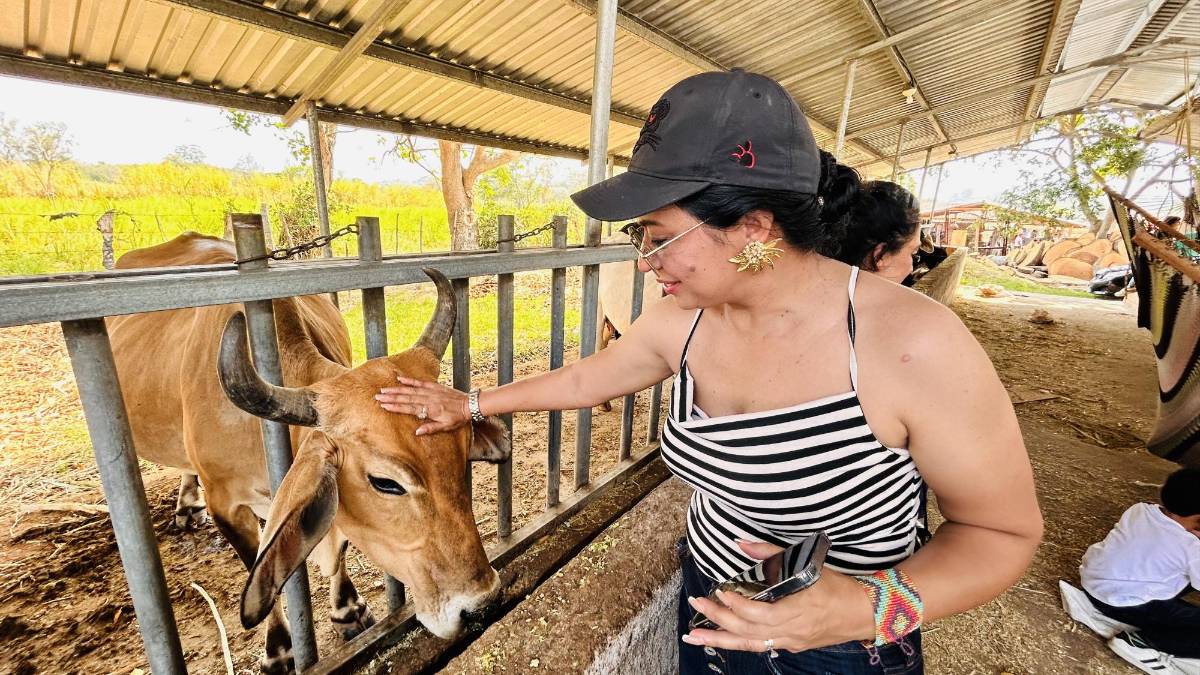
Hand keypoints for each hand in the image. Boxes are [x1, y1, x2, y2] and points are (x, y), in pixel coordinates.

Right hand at [375, 376, 469, 434]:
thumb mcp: (446, 427)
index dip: (396, 407)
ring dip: (396, 390)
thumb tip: (416, 432)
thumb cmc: (458, 418)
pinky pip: (420, 383)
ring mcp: (431, 391)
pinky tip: (399, 379)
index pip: (410, 408)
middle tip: (378, 397)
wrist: (469, 404)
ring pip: (410, 390)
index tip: (384, 406)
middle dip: (391, 398)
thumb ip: (431, 428)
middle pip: (406, 398)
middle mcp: (429, 399)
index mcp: (431, 410)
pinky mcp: (434, 386)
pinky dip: (409, 381)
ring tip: (384, 390)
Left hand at [682, 539, 873, 654]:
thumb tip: (741, 543)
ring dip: (719, 639)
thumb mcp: (807, 564)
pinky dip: (738, 642)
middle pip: (748, 631)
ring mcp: (790, 641)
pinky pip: (760, 646)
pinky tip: (720, 638)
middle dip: (718, 620)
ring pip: (749, 644)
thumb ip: (771, 553)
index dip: (738, 606)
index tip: (721, 593)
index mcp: (797, 610)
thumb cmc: (837, 587)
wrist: (863, 612)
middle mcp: (791, 630)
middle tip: (697, 605)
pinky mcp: (791, 645)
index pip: (760, 614)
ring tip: (693, 636)